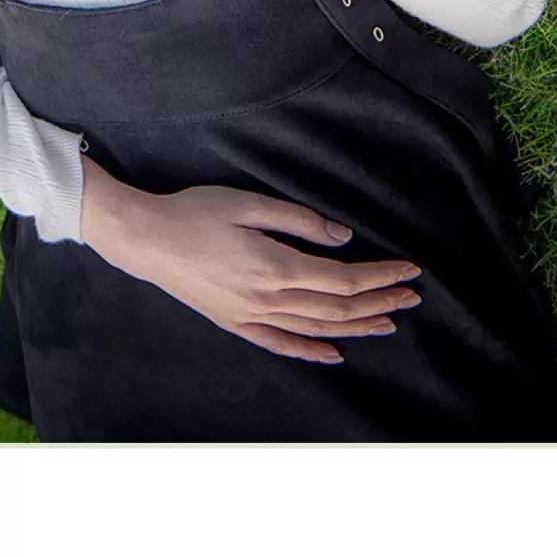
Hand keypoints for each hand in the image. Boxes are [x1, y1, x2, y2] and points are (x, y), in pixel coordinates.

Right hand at [83, 174, 422, 365]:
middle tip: (411, 297)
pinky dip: (311, 351)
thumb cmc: (195, 213)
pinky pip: (281, 345)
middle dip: (379, 302)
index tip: (408, 270)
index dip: (379, 276)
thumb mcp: (249, 203)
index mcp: (276, 266)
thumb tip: (342, 239)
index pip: (343, 279)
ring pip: (316, 329)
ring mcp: (251, 316)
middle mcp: (268, 299)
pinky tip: (334, 353)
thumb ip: (299, 221)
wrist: (146, 240)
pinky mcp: (235, 323)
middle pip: (337, 308)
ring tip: (387, 323)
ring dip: (356, 328)